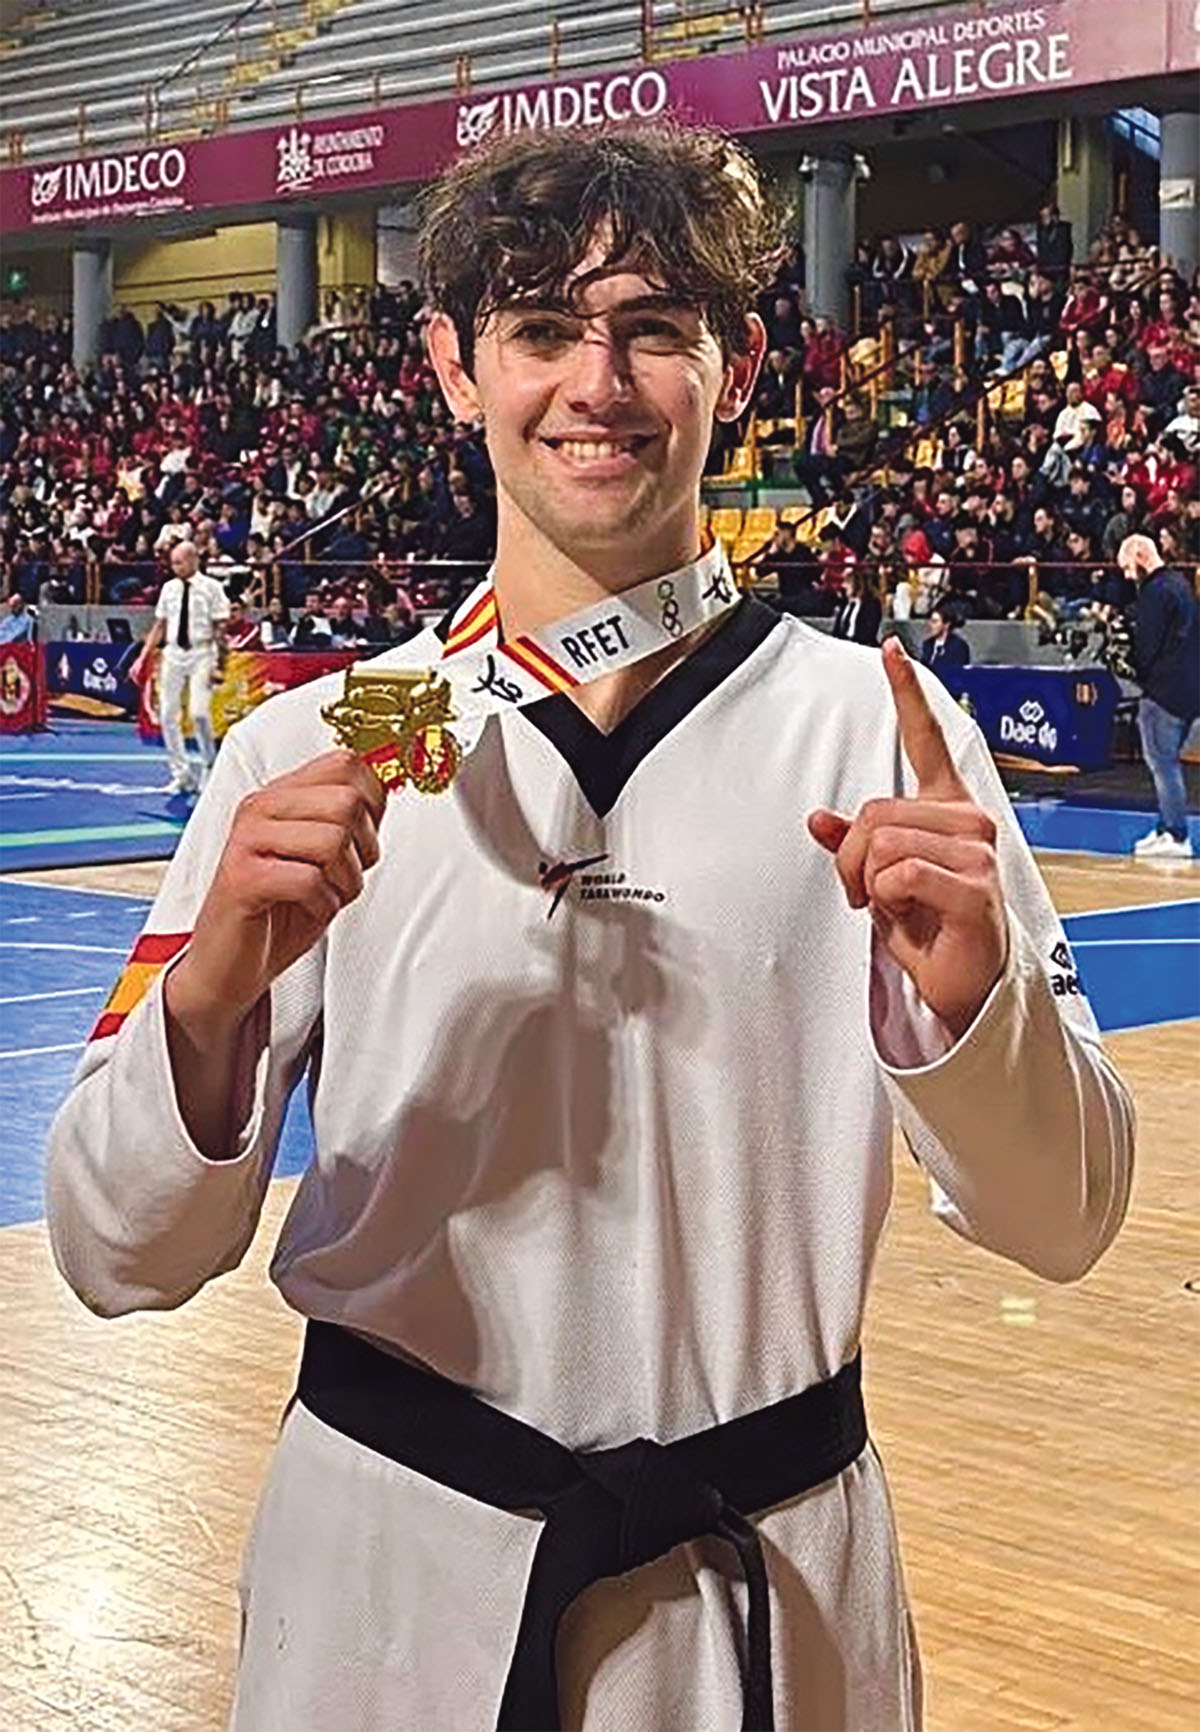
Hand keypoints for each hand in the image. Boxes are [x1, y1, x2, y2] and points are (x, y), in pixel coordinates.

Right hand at [166, 750, 384, 1032]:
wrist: (230, 962)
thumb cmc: (279, 911)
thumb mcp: (323, 858)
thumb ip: (348, 822)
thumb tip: (385, 792)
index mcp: (281, 794)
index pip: (345, 763)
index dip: (373, 803)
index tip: (361, 839)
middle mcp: (261, 807)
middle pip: (347, 801)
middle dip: (363, 849)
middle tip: (343, 876)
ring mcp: (248, 840)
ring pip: (333, 839)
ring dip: (345, 881)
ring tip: (324, 895)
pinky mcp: (242, 877)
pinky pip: (309, 880)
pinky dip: (323, 904)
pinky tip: (307, 909)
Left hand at [807, 637, 1006, 1040]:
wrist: (964, 983)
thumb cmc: (931, 929)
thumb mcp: (879, 881)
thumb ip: (853, 846)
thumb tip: (818, 820)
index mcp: (948, 810)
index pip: (927, 741)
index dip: (907, 694)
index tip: (892, 653)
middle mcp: (968, 821)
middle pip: (875, 810)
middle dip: (852, 857)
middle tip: (865, 893)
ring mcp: (977, 851)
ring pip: (882, 840)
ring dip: (867, 881)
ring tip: (886, 905)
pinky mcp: (975, 885)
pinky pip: (900, 872)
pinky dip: (887, 898)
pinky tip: (908, 914)